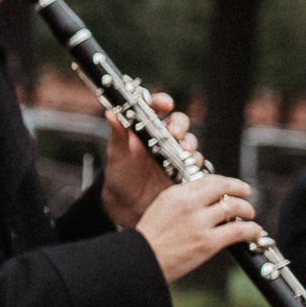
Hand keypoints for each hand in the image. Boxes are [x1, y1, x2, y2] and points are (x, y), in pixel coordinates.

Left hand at [100, 90, 193, 227]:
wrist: (126, 204)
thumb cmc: (119, 175)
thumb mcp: (116, 154)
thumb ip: (117, 134)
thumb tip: (110, 113)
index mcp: (144, 128)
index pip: (155, 108)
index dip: (162, 102)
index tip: (165, 103)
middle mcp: (162, 138)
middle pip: (178, 122)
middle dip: (179, 125)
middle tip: (175, 133)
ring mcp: (174, 153)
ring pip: (189, 140)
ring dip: (189, 143)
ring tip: (184, 150)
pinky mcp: (183, 169)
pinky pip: (195, 161)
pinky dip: (195, 161)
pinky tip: (189, 166)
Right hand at [135, 173, 256, 282]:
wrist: (139, 262)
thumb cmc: (147, 241)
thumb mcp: (160, 210)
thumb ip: (181, 202)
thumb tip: (205, 201)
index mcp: (175, 194)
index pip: (208, 180)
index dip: (224, 182)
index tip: (230, 187)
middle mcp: (188, 204)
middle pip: (224, 188)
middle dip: (240, 189)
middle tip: (246, 194)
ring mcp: (199, 223)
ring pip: (235, 207)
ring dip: (247, 210)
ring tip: (249, 215)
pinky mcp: (208, 242)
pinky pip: (239, 230)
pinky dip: (252, 229)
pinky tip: (254, 231)